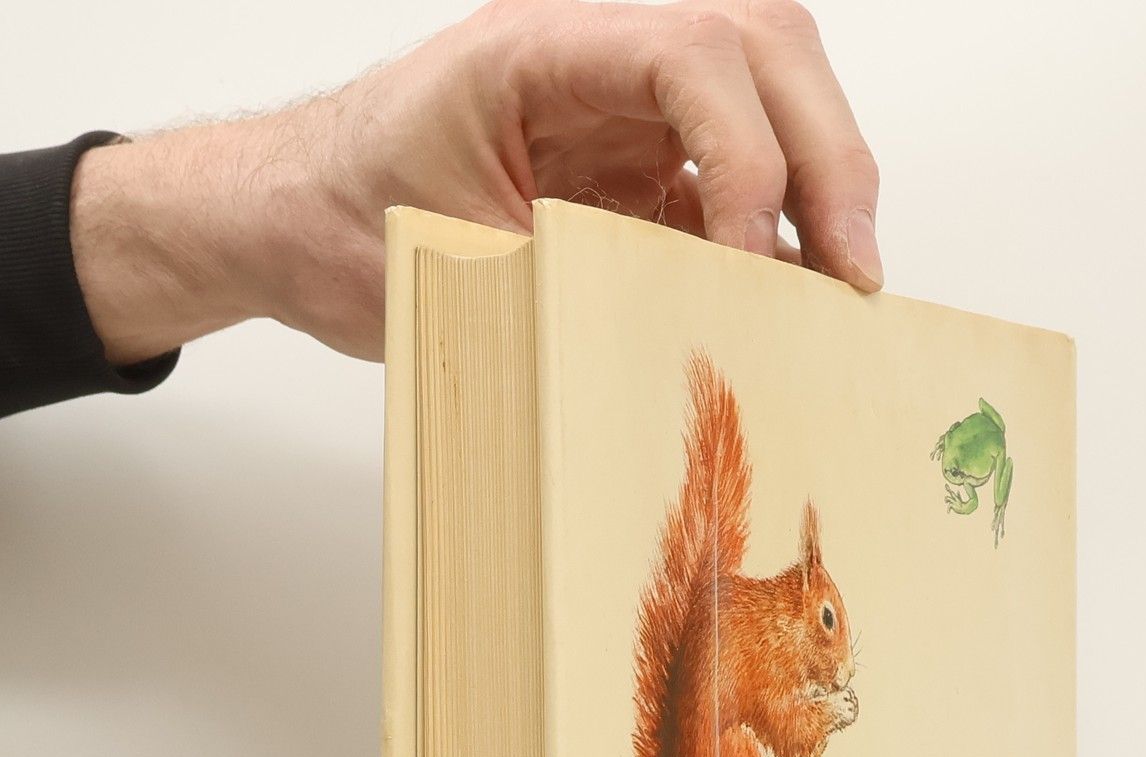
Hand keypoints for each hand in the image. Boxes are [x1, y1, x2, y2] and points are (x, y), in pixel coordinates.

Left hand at [70, 0, 881, 364]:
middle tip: (851, 268)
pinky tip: (800, 283)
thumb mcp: (447, 264)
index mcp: (534, 48)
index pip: (689, 49)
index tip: (751, 253)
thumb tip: (696, 327)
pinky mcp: (640, 148)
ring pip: (773, 79)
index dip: (746, 151)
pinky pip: (743, 155)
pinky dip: (789, 215)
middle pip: (762, 40)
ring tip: (844, 276)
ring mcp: (623, 94)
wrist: (294, 216)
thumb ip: (568, 278)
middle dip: (825, 153)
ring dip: (826, 171)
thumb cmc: (340, 222)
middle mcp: (592, 49)